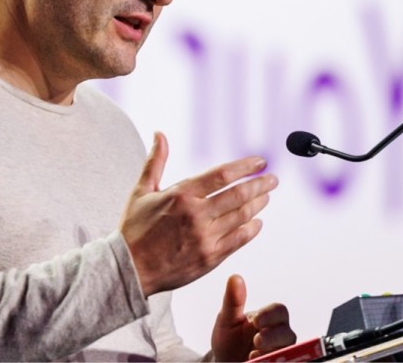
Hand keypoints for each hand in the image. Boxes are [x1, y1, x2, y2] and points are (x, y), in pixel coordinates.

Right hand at [119, 132, 277, 296]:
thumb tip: (160, 134)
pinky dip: (251, 230)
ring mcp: (205, 237)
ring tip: (267, 197)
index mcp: (181, 194)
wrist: (130, 268)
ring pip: (241, 217)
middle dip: (259, 185)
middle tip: (272, 179)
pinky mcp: (210, 258)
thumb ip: (156, 160)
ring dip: (258, 205)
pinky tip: (257, 222)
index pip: (222, 175)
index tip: (260, 162)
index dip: (245, 167)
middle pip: (238, 195)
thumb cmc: (134, 228)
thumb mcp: (142, 190)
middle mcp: (196, 214)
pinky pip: (238, 240)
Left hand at [210, 274, 295, 360]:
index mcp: (268, 319)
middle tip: (257, 340)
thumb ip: (233, 301)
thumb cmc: (228, 338)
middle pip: (288, 333)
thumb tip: (235, 277)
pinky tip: (256, 362)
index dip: (270, 315)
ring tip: (253, 355)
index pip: (280, 311)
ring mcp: (280, 354)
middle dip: (273, 337)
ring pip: (289, 352)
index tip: (255, 321)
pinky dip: (272, 362)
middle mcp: (278, 336)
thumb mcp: (227, 320)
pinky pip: (285, 362)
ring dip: (273, 352)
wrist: (224, 361)